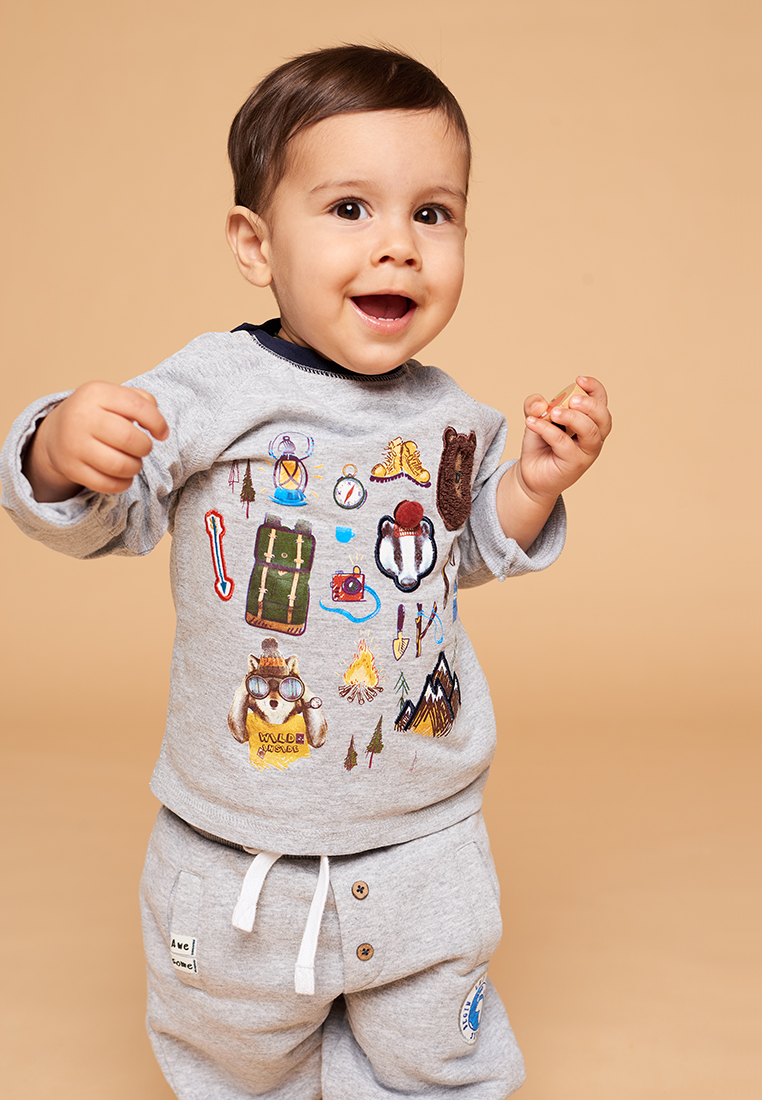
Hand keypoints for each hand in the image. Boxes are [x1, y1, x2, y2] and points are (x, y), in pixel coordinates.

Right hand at [22, 381, 168, 501]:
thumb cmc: (97, 414)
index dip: (158, 423)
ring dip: (135, 467)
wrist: (56, 432)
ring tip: (133, 462)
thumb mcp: (114, 397)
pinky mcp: (72, 468)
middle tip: (142, 448)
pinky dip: (123, 483)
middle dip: (145, 447)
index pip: (138, 406)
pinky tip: (123, 476)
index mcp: (96, 393)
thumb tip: (160, 429)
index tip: (161, 433)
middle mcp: (82, 417)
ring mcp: (74, 444)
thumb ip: (142, 402)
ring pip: (120, 465)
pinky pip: (107, 484)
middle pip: (129, 438)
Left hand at [517, 376, 610, 505]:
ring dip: (572, 417)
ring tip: (552, 413)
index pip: (601, 402)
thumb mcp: (535, 419)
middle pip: (603, 418)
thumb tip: (540, 404)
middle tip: (571, 400)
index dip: (595, 388)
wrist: (530, 474)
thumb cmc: (540, 445)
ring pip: (590, 432)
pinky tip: (531, 423)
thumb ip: (535, 406)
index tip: (578, 379)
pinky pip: (564, 444)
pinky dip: (547, 430)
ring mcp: (586, 453)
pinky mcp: (574, 465)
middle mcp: (593, 437)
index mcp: (590, 421)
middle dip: (589, 404)